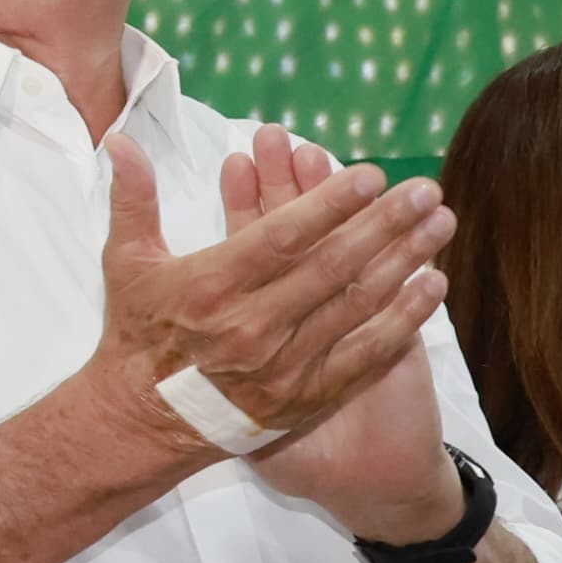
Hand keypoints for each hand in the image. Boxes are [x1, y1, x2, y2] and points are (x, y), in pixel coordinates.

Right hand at [95, 130, 452, 479]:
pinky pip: (364, 353)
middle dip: (385, 224)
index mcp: (211, 287)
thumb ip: (133, 198)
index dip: (329, 203)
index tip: (370, 174)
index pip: (282, 236)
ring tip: (441, 224)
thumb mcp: (128, 262)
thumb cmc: (139, 332)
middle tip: (425, 189)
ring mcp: (283, 366)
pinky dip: (403, 319)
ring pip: (356, 306)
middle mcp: (252, 327)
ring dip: (405, 261)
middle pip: (331, 267)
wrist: (143, 422)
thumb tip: (119, 140)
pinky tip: (433, 287)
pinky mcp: (305, 397)